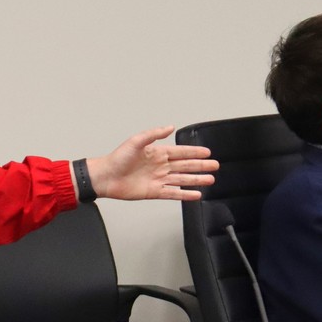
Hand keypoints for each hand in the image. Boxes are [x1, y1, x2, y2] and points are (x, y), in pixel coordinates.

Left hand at [85, 126, 217, 200]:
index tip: (207, 152)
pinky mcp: (154, 192)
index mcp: (157, 153)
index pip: (181, 152)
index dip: (194, 152)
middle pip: (185, 166)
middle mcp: (160, 166)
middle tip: (215, 165)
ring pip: (182, 180)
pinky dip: (184, 194)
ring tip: (210, 179)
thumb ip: (153, 134)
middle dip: (201, 165)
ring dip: (196, 180)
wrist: (106, 177)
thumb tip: (169, 127)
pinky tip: (195, 194)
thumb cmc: (117, 159)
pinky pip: (173, 193)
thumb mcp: (135, 141)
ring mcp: (158, 180)